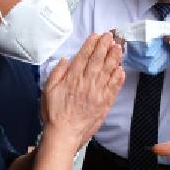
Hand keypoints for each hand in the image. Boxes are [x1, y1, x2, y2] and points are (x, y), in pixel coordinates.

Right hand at [41, 32, 124, 147]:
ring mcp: (97, 93)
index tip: (97, 35)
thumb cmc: (54, 113)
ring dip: (114, 58)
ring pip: (108, 71)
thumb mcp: (48, 90)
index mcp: (72, 78)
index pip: (84, 56)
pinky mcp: (104, 104)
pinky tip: (121, 69)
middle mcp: (87, 83)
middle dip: (105, 46)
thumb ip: (57, 73)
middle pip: (98, 60)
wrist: (64, 134)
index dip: (91, 44)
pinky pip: (113, 88)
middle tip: (111, 36)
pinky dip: (118, 78)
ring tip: (119, 47)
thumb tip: (65, 59)